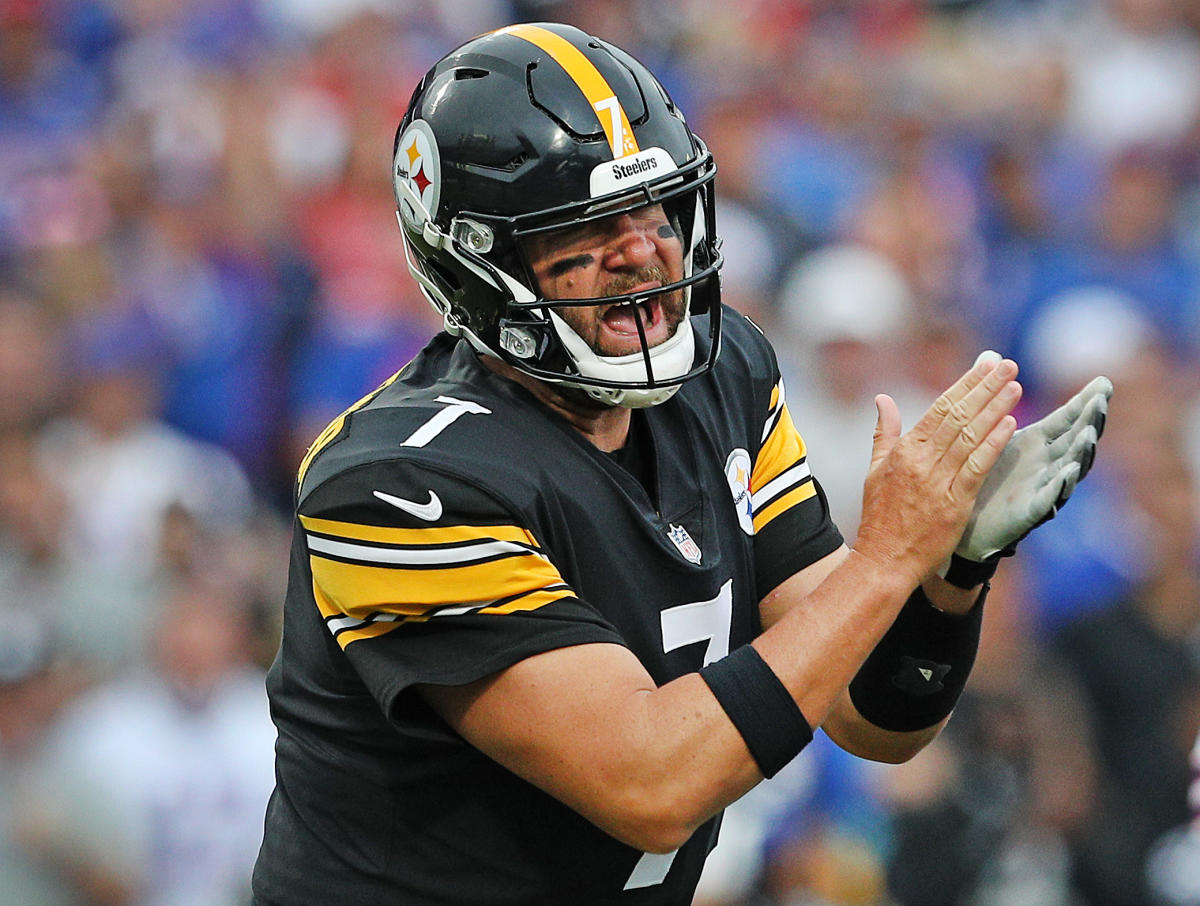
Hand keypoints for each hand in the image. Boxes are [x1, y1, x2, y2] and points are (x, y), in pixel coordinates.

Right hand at [855, 354, 1021, 587]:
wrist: (884, 558)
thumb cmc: (880, 516)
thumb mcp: (875, 469)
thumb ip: (884, 432)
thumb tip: (882, 399)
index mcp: (904, 450)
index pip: (940, 408)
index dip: (965, 384)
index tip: (986, 366)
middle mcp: (921, 461)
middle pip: (958, 416)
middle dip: (984, 388)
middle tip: (1007, 365)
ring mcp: (938, 481)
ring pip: (970, 436)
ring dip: (994, 408)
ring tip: (1014, 386)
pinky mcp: (954, 503)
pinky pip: (977, 467)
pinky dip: (993, 443)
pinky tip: (1010, 423)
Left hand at [955, 363, 1112, 562]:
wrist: (964, 521)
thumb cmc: (980, 472)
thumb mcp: (988, 431)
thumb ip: (993, 397)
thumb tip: (992, 355)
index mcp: (1038, 443)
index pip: (1067, 419)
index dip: (1084, 403)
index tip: (1103, 384)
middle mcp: (1047, 464)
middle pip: (1076, 441)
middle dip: (1090, 422)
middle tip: (1100, 404)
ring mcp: (1041, 488)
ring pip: (1068, 468)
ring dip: (1080, 453)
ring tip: (1087, 435)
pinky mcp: (1028, 513)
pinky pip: (1047, 499)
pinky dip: (1058, 486)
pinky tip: (1066, 473)